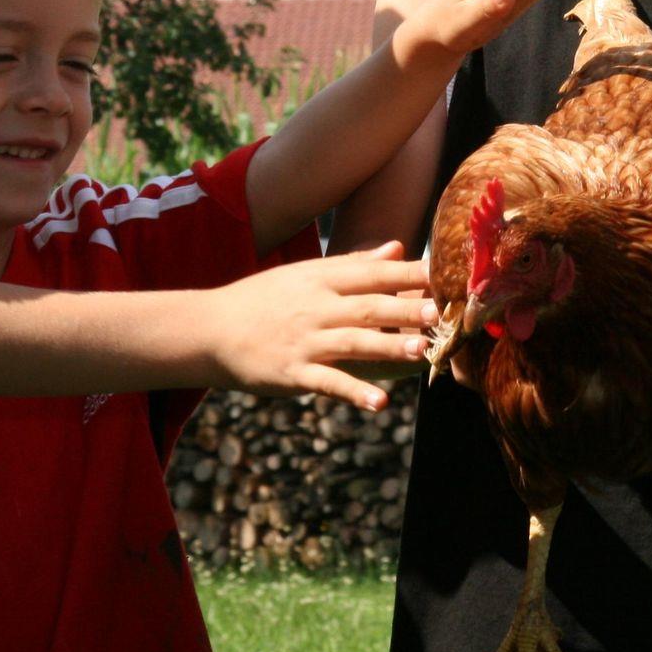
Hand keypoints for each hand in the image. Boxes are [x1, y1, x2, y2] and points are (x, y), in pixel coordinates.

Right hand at [205, 244, 435, 408]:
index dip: (408, 274)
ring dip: (389, 348)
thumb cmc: (264, 299)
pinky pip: (328, 383)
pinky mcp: (292, 372)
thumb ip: (354, 264)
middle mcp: (317, 307)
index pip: (373, 273)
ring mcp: (305, 341)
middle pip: (369, 307)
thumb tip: (398, 248)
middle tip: (442, 312)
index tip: (443, 273)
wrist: (209, 328)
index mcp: (322, 279)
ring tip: (422, 351)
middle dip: (407, 309)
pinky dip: (355, 392)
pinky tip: (381, 403)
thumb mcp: (306, 274)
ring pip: (353, 343)